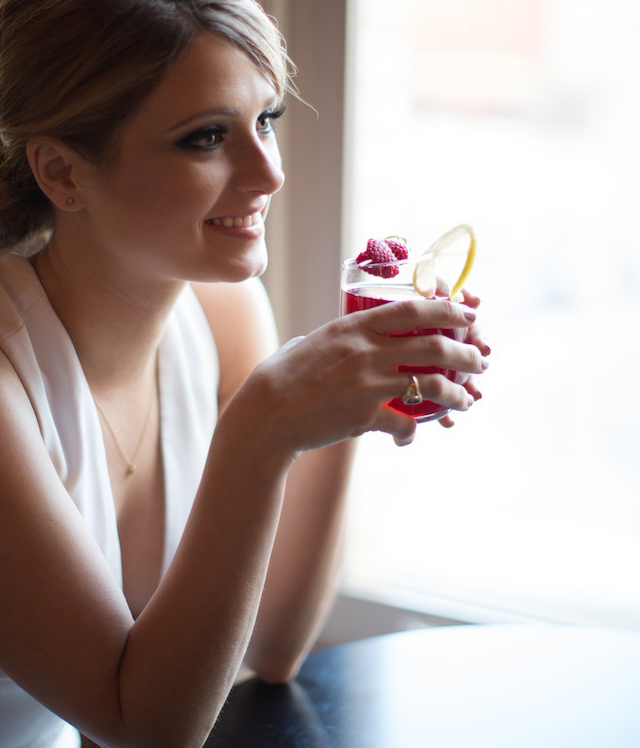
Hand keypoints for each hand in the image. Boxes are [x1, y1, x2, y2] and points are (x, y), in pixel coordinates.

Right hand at [235, 296, 487, 456]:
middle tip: (480, 361)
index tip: (468, 314)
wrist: (266, 415)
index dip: (447, 310)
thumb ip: (340, 337)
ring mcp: (368, 383)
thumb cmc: (282, 377)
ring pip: (432, 385)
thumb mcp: (312, 342)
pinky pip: (406, 424)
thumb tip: (354, 336)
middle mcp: (366, 351)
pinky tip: (410, 438)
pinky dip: (412, 433)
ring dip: (457, 393)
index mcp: (354, 326)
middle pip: (433, 345)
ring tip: (466, 400)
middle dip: (466, 354)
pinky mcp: (366, 415)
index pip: (412, 309)